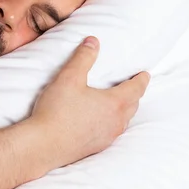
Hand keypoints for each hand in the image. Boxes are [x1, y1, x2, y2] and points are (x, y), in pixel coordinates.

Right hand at [28, 36, 149, 169]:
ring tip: (120, 103)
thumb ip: (83, 58)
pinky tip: (102, 122)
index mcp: (114, 103)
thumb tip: (93, 41)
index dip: (141, 80)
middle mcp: (116, 122)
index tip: (145, 74)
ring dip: (125, 110)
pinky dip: (113, 123)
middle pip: (133, 105)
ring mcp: (107, 137)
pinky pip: (112, 132)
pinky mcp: (96, 147)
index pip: (135, 89)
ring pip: (123, 121)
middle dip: (134, 94)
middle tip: (134, 86)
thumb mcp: (69, 77)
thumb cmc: (57, 110)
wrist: (44, 145)